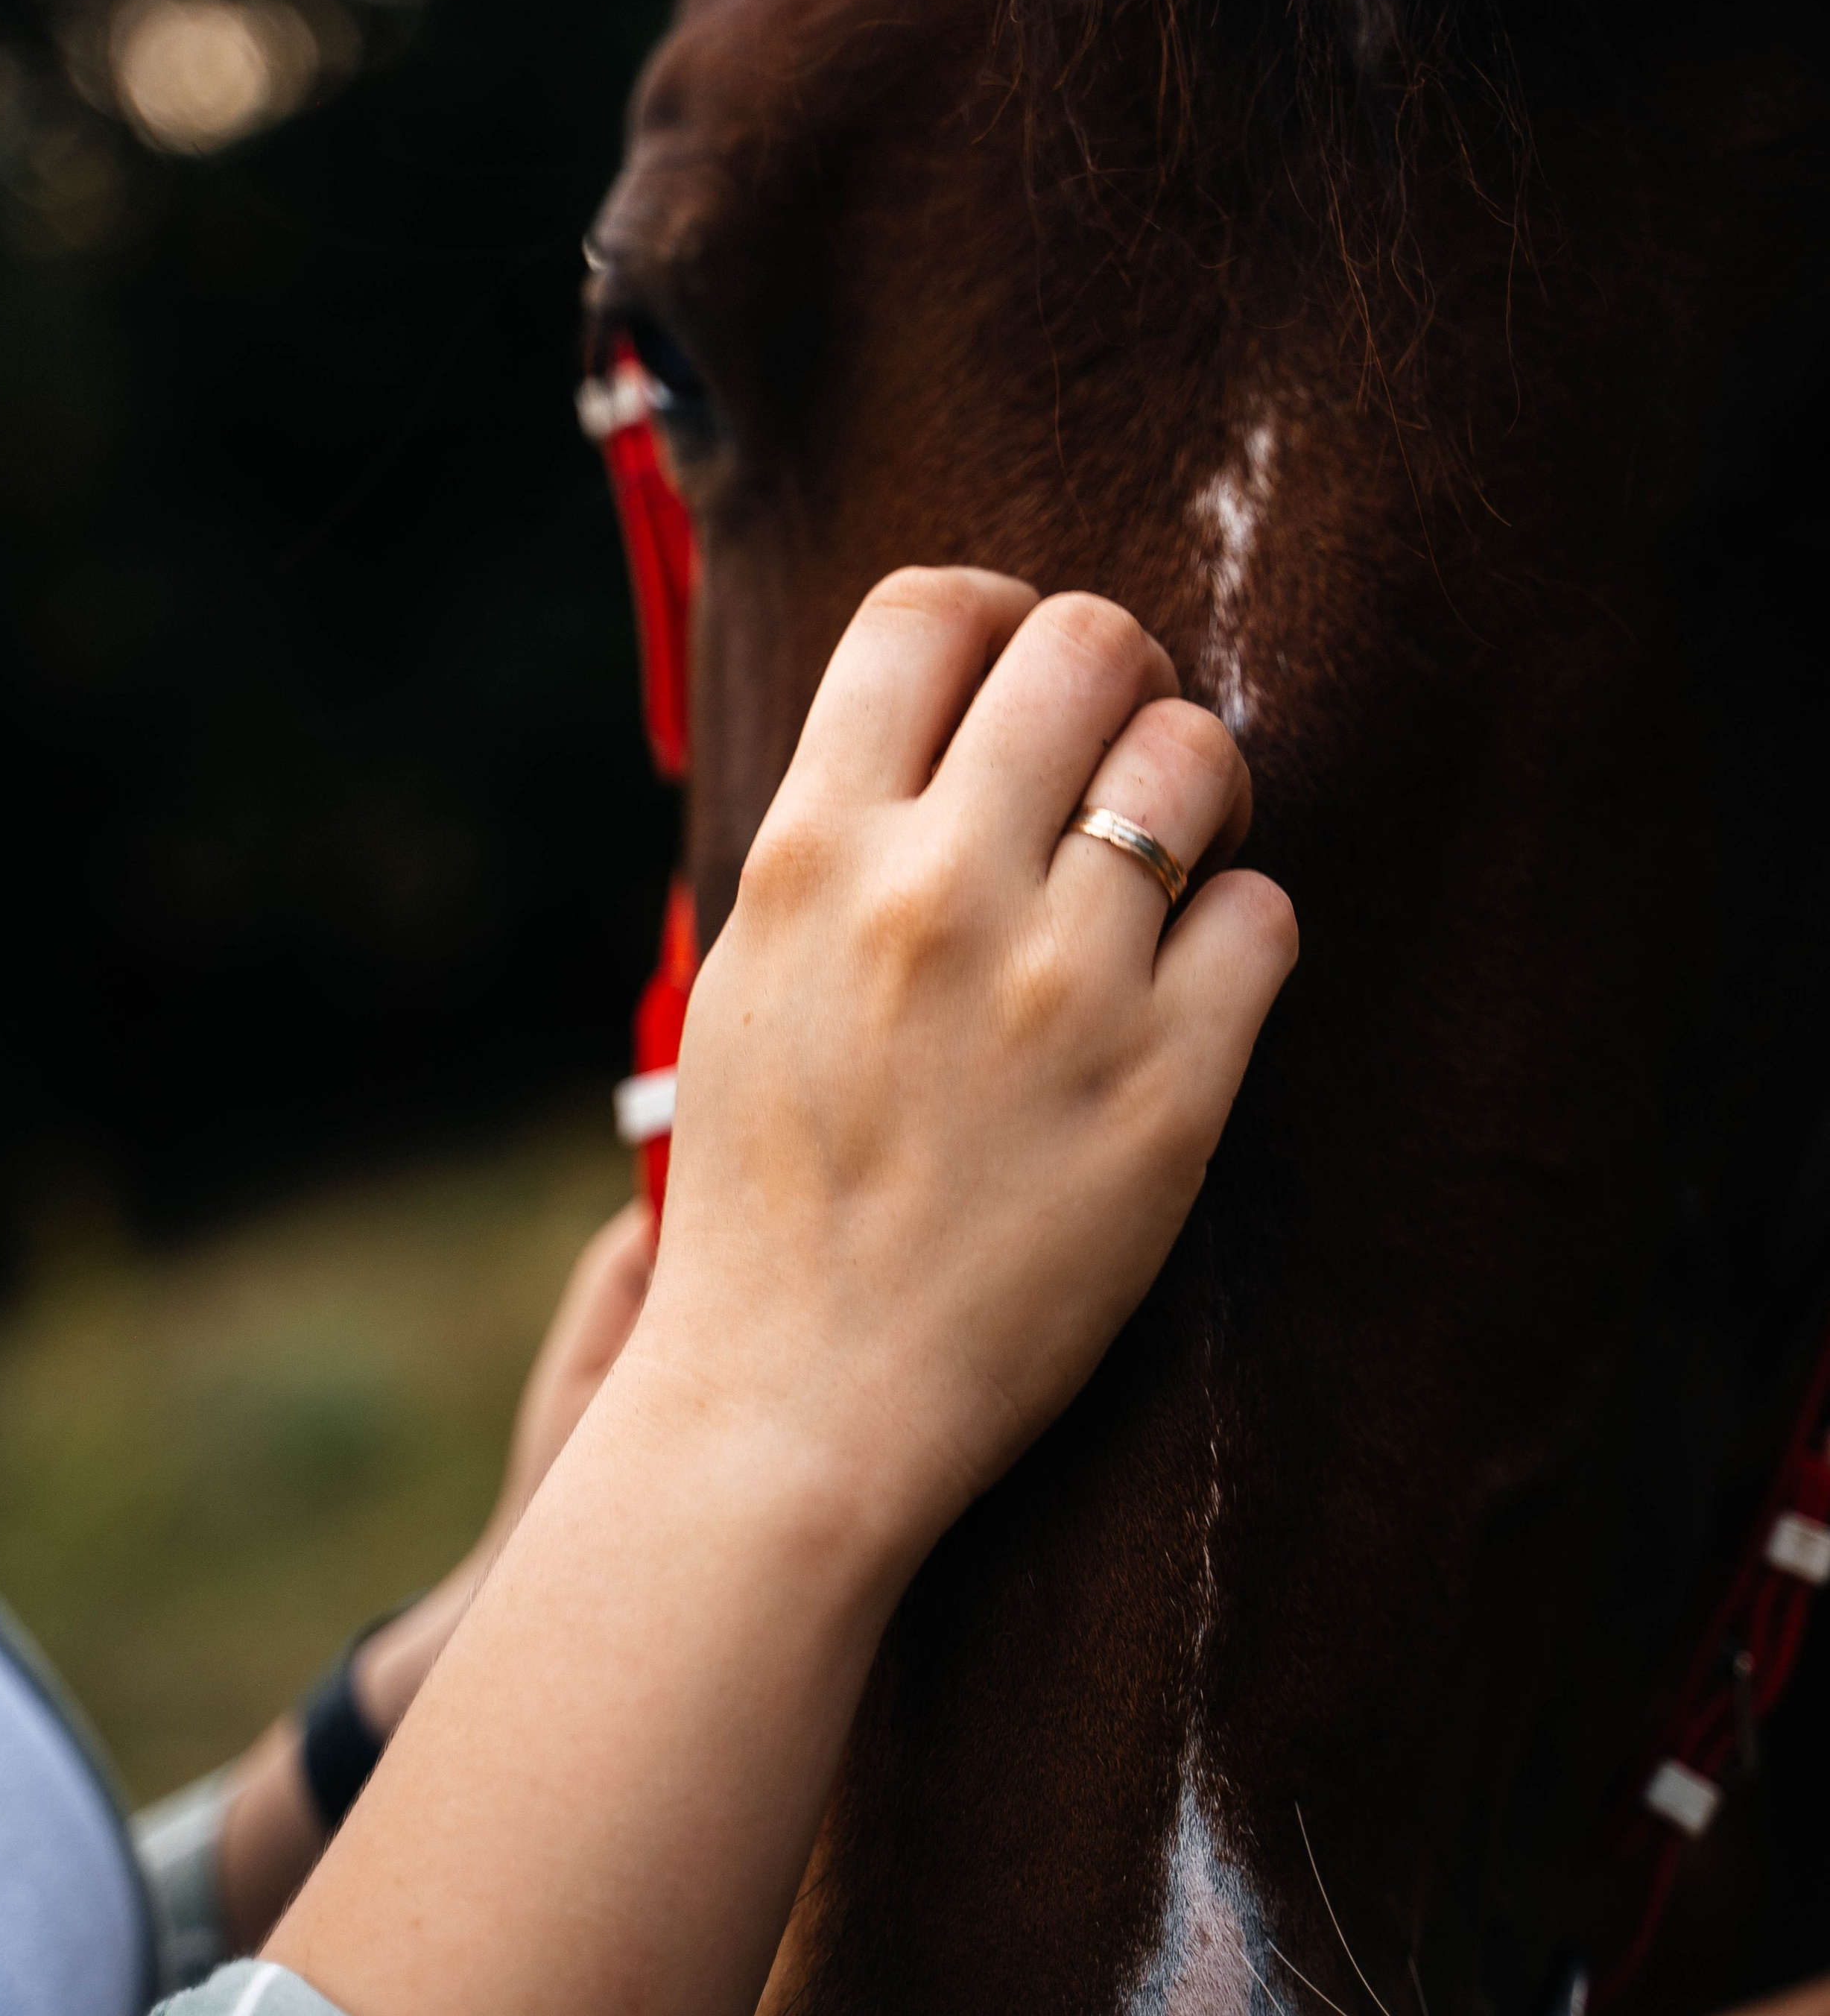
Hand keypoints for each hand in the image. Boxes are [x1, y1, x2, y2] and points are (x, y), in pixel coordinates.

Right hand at [273, 569, 1295, 2015]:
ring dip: (1201, 791)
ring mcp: (1062, 984)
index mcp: (812, 854)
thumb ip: (833, 848)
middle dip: (1119, 679)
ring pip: (1199, 758)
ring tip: (1175, 866)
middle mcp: (936, 889)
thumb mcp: (748, 985)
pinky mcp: (1170, 1085)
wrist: (798, 1405)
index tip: (1023, 668)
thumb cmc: (764, 1202)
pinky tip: (1190, 995)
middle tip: (1120, 758)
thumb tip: (937, 735)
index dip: (999, 614)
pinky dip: (1241, 938)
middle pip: (1089, 644)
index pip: (932, 610)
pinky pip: (1266, 917)